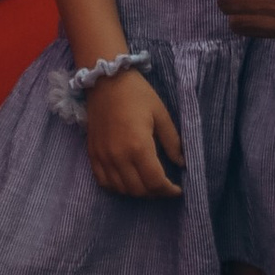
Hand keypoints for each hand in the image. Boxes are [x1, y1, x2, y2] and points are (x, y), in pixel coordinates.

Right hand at [83, 67, 184, 199]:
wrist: (106, 81)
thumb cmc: (137, 94)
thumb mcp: (161, 113)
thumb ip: (172, 141)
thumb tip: (182, 163)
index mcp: (138, 146)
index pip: (155, 181)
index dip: (168, 190)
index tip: (178, 190)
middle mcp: (118, 157)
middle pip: (138, 190)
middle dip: (155, 193)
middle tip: (166, 187)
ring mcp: (103, 158)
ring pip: (121, 189)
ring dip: (137, 192)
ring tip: (149, 184)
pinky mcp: (92, 155)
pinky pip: (103, 182)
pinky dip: (117, 187)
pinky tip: (128, 181)